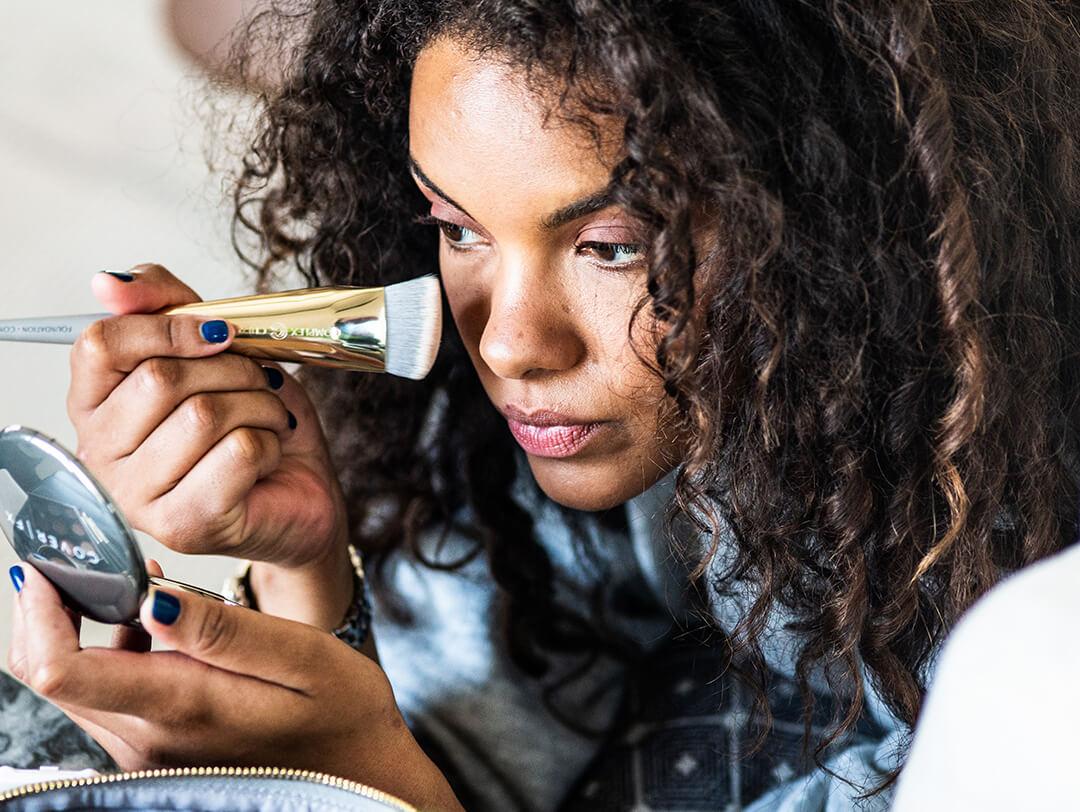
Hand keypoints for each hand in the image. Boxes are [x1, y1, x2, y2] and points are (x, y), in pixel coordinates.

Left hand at [7, 565, 462, 810]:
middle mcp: (148, 740)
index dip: (40, 610)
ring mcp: (148, 752)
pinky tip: (156, 619)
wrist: (361, 776)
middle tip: (90, 556)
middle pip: (51, 677)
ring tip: (137, 579)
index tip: (53, 562)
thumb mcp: (302, 656)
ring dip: (81, 628)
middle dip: (51, 611)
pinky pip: (106, 697)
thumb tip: (148, 598)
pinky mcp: (157, 750)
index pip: (61, 669)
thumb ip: (224, 631)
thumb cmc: (343, 712)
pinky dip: (110, 651)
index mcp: (181, 707)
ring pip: (73, 687)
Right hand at [68, 265, 347, 574]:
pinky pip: (237, 451)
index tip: (220, 333)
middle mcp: (101, 455)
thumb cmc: (251, 420)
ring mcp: (138, 498)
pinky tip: (268, 455)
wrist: (300, 488)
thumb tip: (108, 282)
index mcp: (94, 405)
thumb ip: (162, 303)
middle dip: (232, 369)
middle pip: (160, 379)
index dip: (170, 327)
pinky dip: (270, 441)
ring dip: (258, 405)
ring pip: (203, 415)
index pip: (100, 345)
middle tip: (258, 383)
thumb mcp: (214, 347)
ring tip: (268, 418)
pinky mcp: (184, 524)